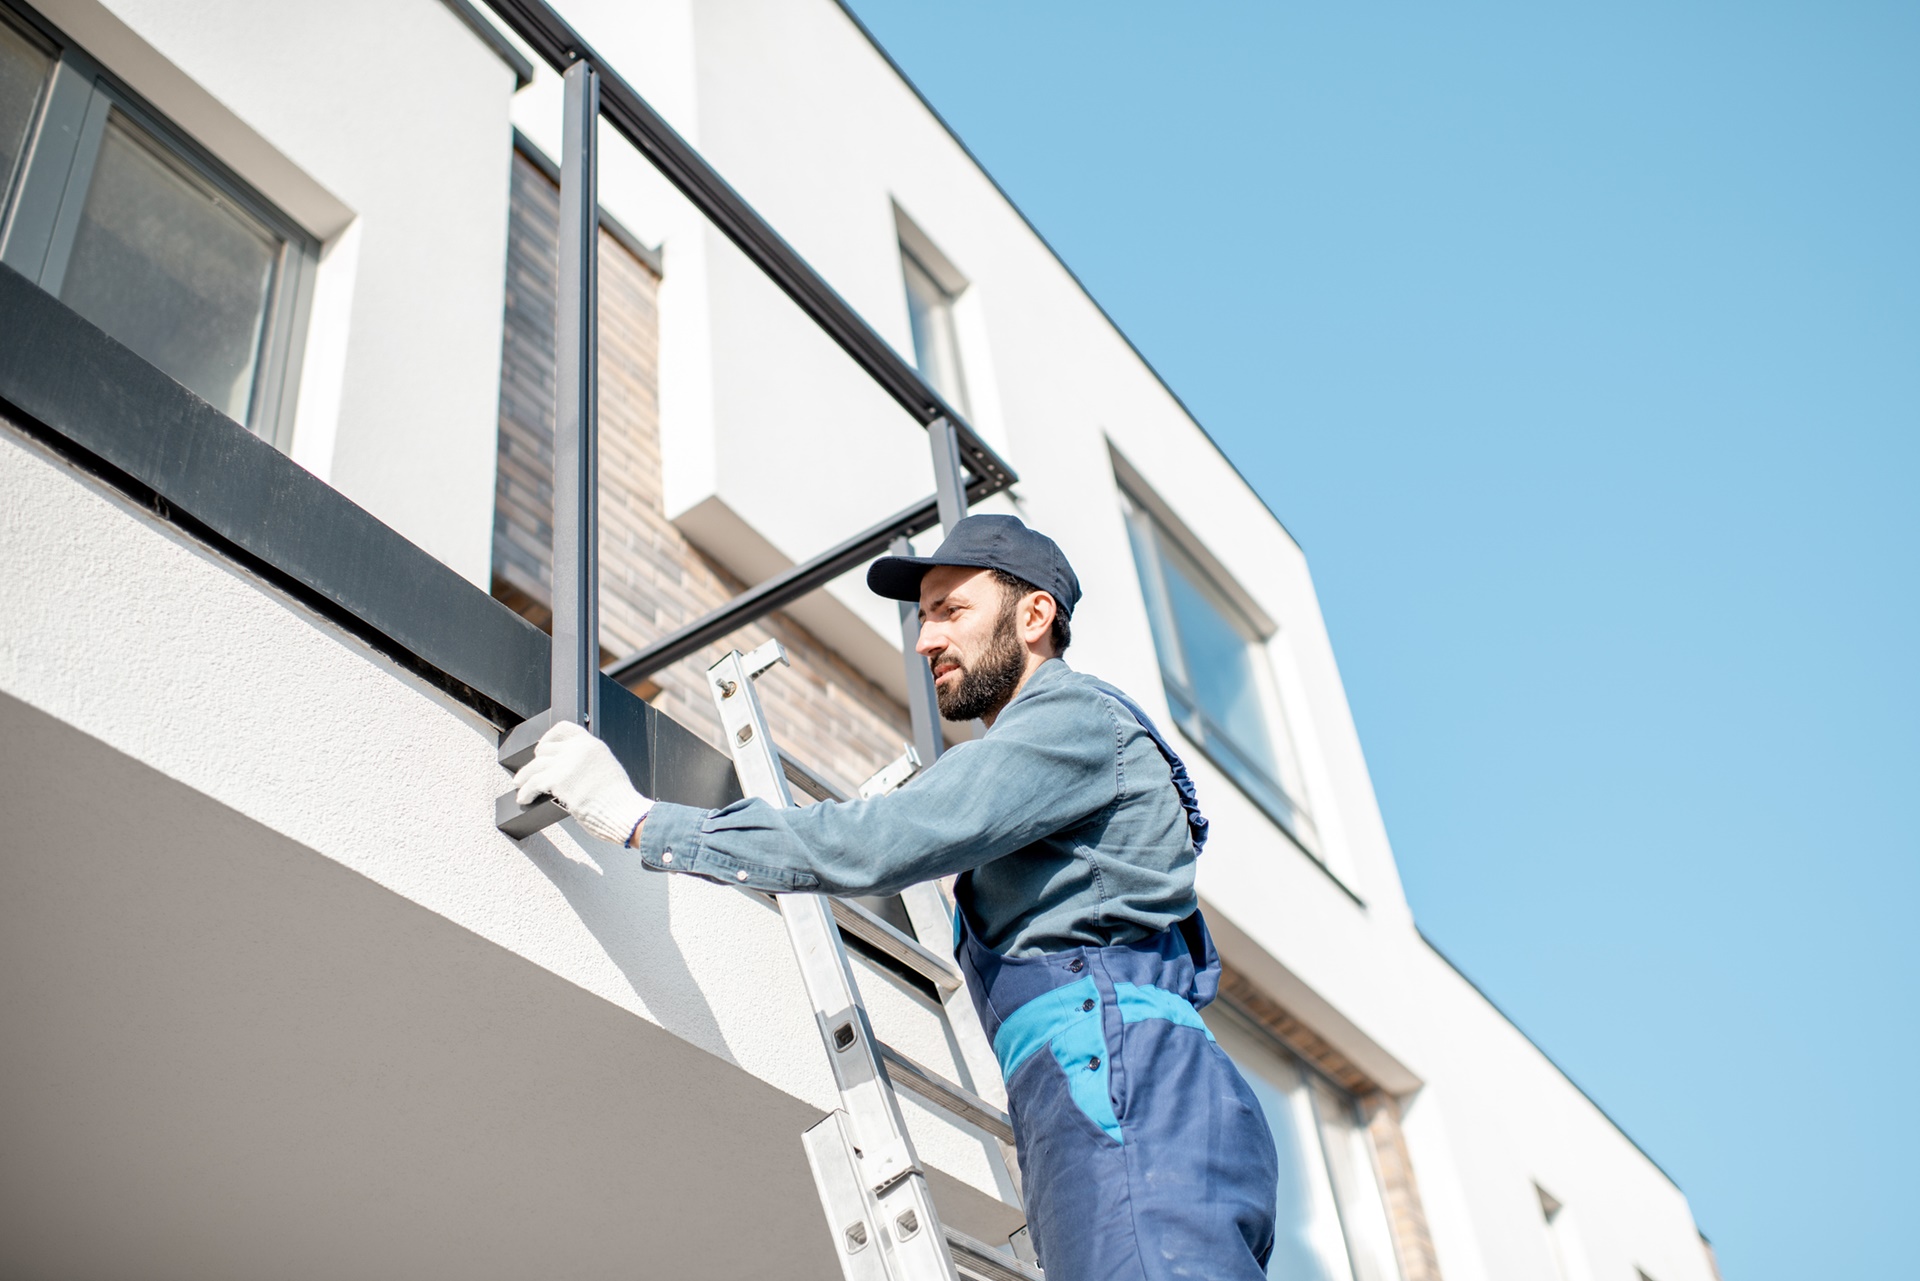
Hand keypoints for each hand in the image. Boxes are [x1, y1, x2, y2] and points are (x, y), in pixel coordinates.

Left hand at [512, 721, 652, 844]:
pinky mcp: (558, 780)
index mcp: (593, 745)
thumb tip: (573, 772)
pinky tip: (523, 798)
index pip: (564, 728)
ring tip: (520, 784)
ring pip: (535, 766)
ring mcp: (567, 763)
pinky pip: (533, 783)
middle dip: (536, 762)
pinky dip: (526, 792)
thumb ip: (590, 764)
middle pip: (545, 749)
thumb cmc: (619, 800)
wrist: (624, 812)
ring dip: (525, 777)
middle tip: (530, 772)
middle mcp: (578, 750)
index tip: (542, 747)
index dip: (549, 737)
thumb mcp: (608, 770)